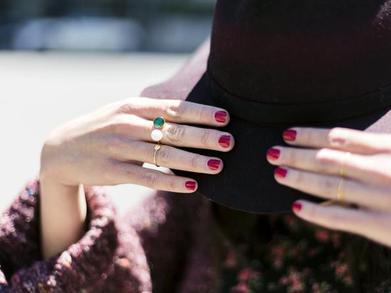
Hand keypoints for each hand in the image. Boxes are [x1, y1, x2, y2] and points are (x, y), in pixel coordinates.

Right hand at [39, 97, 232, 257]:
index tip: (225, 117)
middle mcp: (128, 125)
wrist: (61, 149)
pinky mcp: (114, 171)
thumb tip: (194, 116)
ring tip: (218, 166)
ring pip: (164, 156)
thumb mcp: (124, 112)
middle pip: (173, 131)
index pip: (174, 108)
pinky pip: (148, 178)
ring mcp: (120, 148)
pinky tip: (192, 187)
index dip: (201, 113)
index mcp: (134, 107)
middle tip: (230, 141)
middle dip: (204, 136)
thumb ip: (154, 112)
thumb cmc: (104, 128)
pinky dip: (171, 182)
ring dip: (194, 161)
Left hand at [267, 127, 390, 267]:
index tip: (288, 133)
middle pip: (325, 158)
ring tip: (277, 173)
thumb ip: (377, 152)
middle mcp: (381, 169)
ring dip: (297, 177)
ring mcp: (379, 197)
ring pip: (326, 185)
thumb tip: (341, 150)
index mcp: (390, 147)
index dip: (309, 135)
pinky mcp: (380, 226)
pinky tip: (296, 207)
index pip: (337, 137)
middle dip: (294, 155)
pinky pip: (338, 217)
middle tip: (271, 152)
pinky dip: (314, 212)